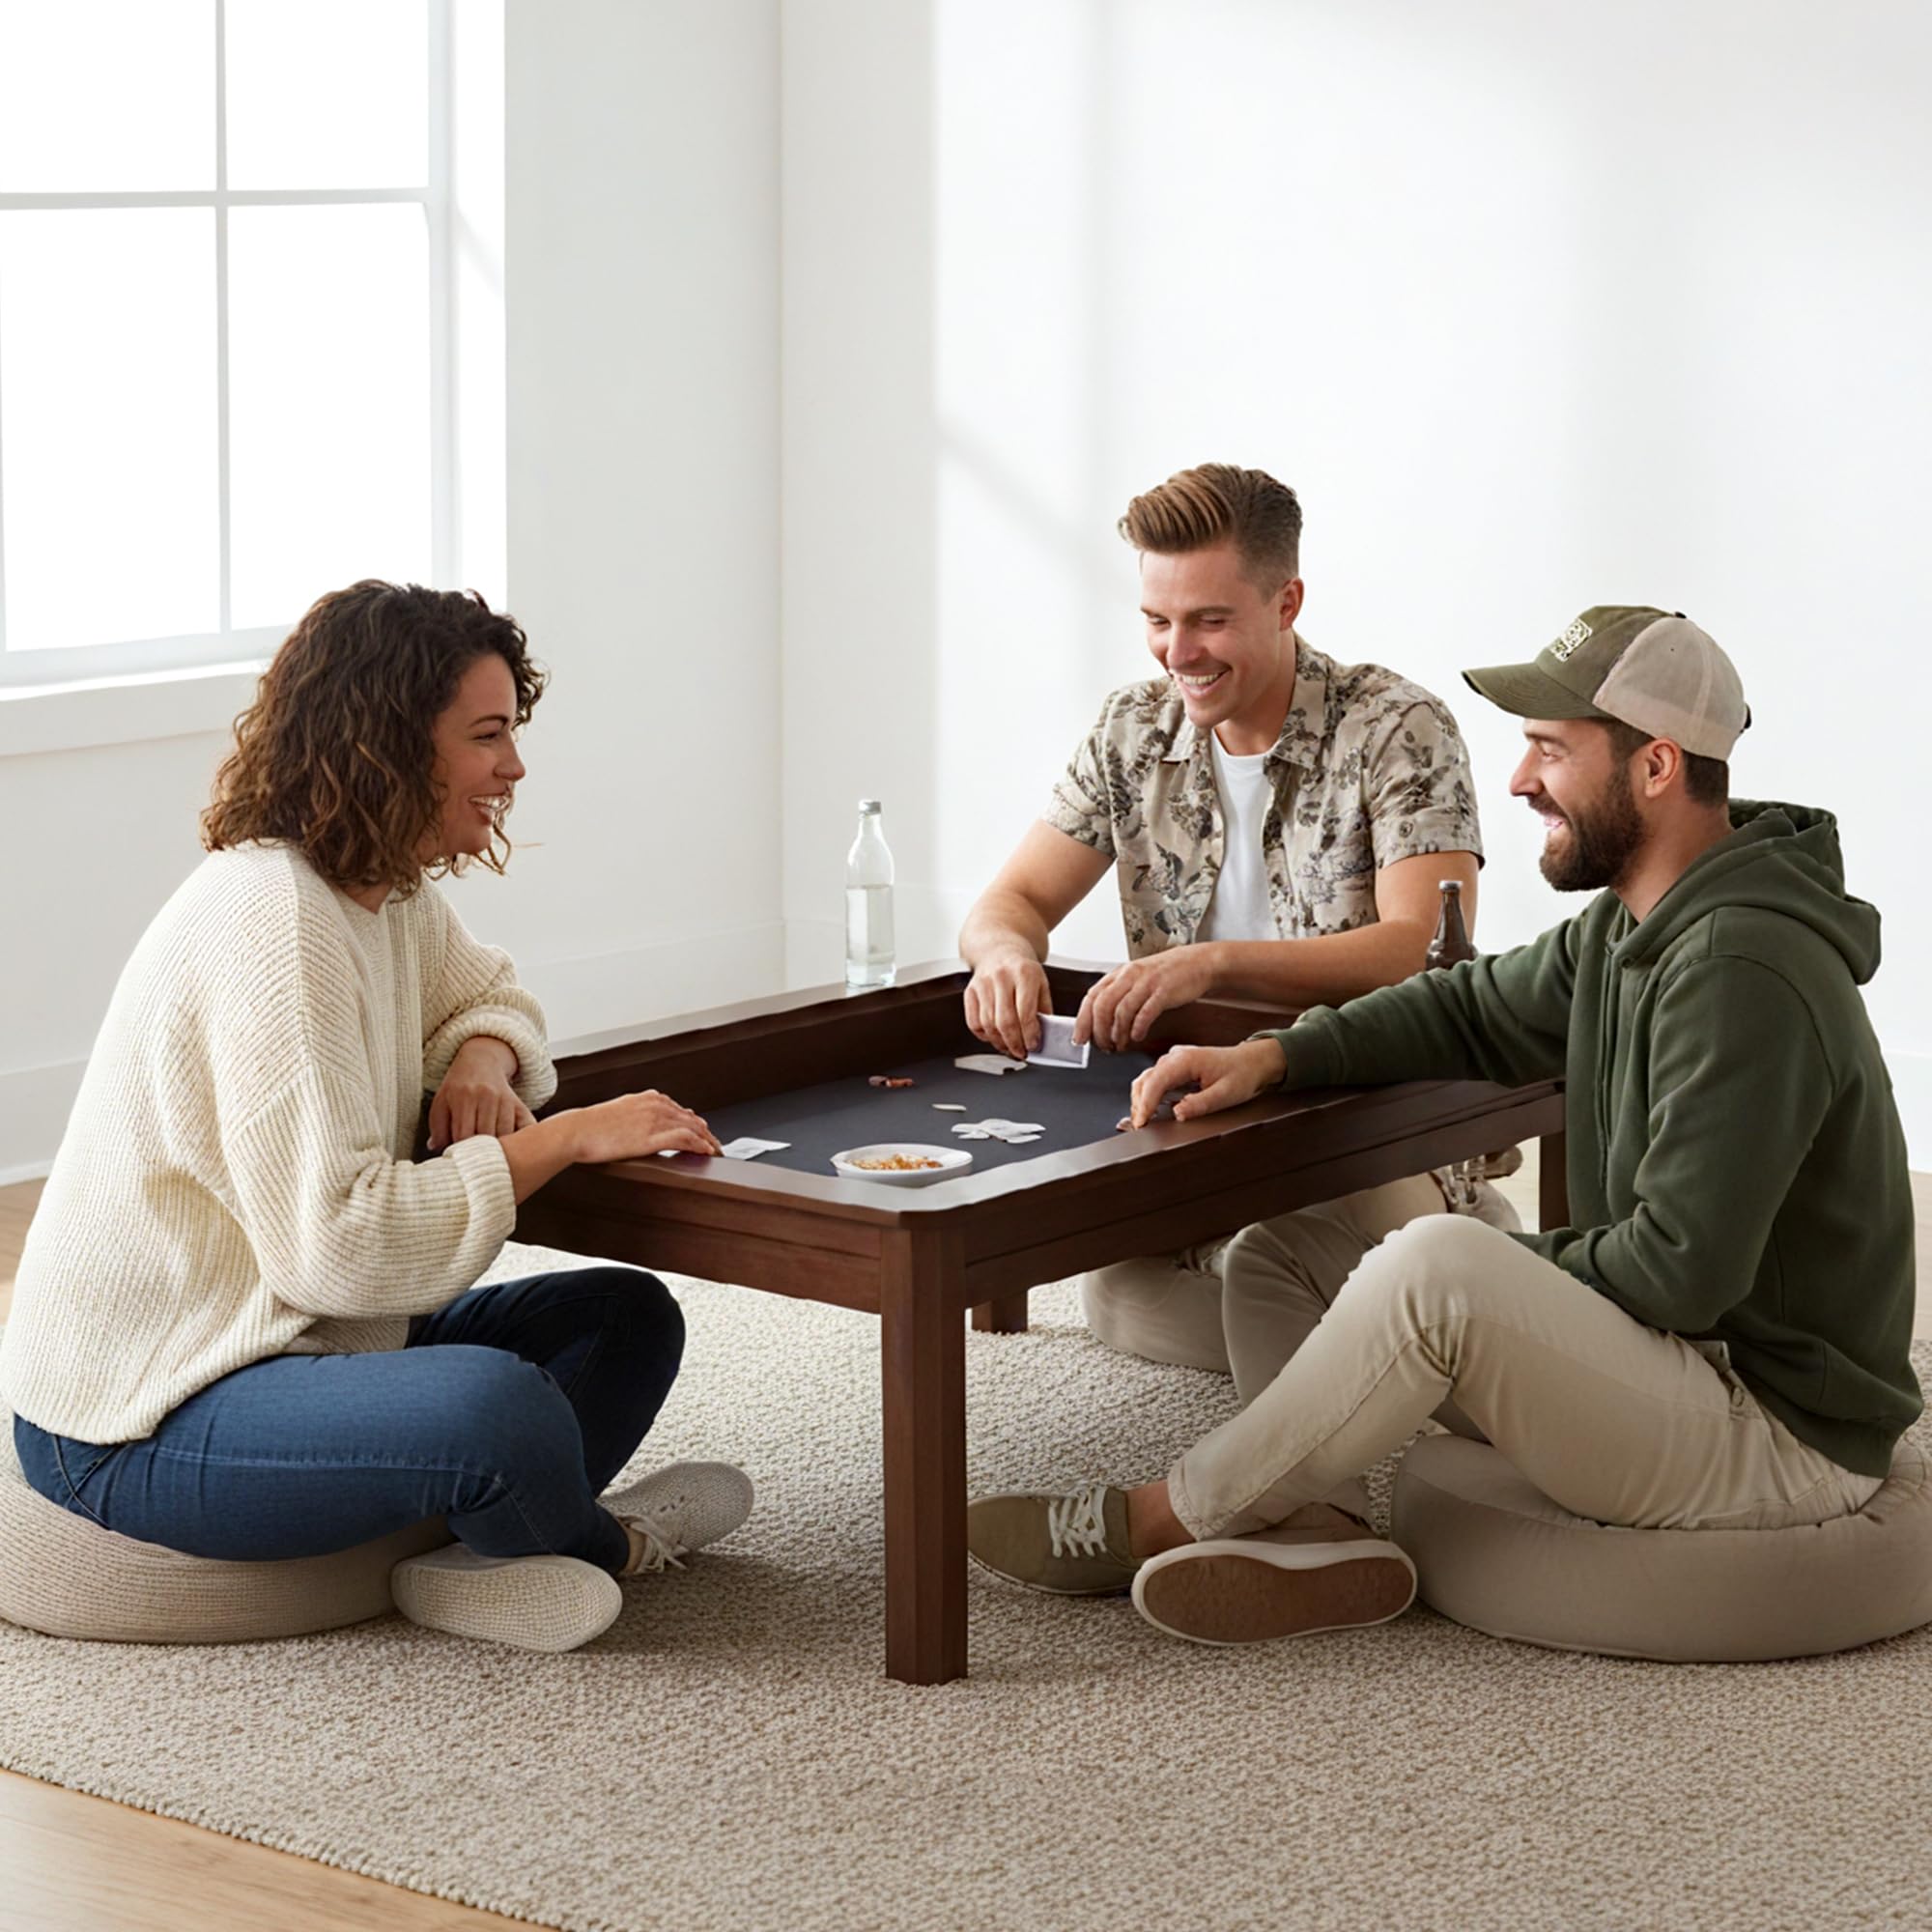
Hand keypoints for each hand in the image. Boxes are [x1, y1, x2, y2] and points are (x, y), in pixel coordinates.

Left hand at [428, 1037, 536, 1149]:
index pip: (463, 1134)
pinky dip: (521, 1139)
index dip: (461, 1150)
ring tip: (490, 1156)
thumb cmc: (457, 1087)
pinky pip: (525, 1126)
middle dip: (479, 1152)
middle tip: (474, 1161)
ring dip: (499, 1148)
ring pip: (505, 1134)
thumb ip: (437, 1128)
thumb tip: (436, 1149)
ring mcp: (505, 1100)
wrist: (481, 1062)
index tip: (459, 1159)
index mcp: (464, 1097)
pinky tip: (514, 1148)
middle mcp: (486, 1096)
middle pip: (486, 1135)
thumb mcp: (441, 1102)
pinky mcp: (519, 1103)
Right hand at [568, 1090, 723, 1163]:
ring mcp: (654, 1119)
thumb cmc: (591, 1126)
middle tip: (717, 1145)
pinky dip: (700, 1144)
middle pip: (692, 1118)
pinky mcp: (651, 1136)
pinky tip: (707, 1152)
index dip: (696, 1123)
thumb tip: (651, 1123)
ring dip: (709, 1141)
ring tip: (717, 1151)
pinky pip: (684, 1139)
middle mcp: (655, 1105)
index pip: (681, 1110)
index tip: (704, 1133)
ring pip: (693, 1128)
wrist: (576, 1131)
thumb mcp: (620, 1112)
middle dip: (707, 1133)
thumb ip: (639, 1114)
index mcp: (648, 1098)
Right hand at [964, 952, 1052, 1059]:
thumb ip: (1044, 1009)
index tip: (1034, 1045)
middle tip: (1021, 1052)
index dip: (1030, 1035)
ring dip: (999, 1043)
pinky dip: (984, 1036)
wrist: (999, 949)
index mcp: (1024, 974)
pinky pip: (973, 1022)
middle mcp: (1001, 977)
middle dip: (1014, 1043)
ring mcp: (983, 983)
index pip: (1026, 1013)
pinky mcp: (970, 991)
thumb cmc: (1022, 969)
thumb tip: (1043, 1036)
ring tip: (1009, 1048)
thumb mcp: (1042, 983)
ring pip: (988, 1024)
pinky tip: (994, 1037)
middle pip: (1005, 1021)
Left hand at [1076, 946, 1217, 1052]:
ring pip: (1121, 1010)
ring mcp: (1146, 982)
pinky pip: (1145, 1011)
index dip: (1082, 1020)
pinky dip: (1138, 1027)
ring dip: (1117, 1033)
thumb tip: (1100, 1022)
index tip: (1079, 1039)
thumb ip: (1119, 995)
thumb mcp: (1137, 979)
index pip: (1091, 997)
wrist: (1198, 962)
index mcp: (1119, 974)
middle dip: (1099, 1031)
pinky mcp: (1164, 990)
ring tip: (1119, 1045)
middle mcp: (1129, 976)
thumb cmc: (1166, 974)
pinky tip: (1137, 1036)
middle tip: (1103, 1047)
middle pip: (1102, 1005)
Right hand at [1125, 1038, 1285, 1128]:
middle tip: (1141, 1128)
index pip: (1155, 1082)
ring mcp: (1173, 1060)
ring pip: (1146, 1080)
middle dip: (1139, 1105)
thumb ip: (1200, 1104)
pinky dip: (1148, 1096)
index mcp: (1186, 1060)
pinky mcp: (1175, 1067)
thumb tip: (1177, 1113)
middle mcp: (1175, 1057)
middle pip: (1145, 1081)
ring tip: (1144, 1121)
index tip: (1141, 1123)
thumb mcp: (1225, 1094)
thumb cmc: (1242, 1074)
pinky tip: (1151, 1110)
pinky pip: (1154, 1080)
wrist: (1252, 1062)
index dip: (1145, 1104)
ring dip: (1141, 1101)